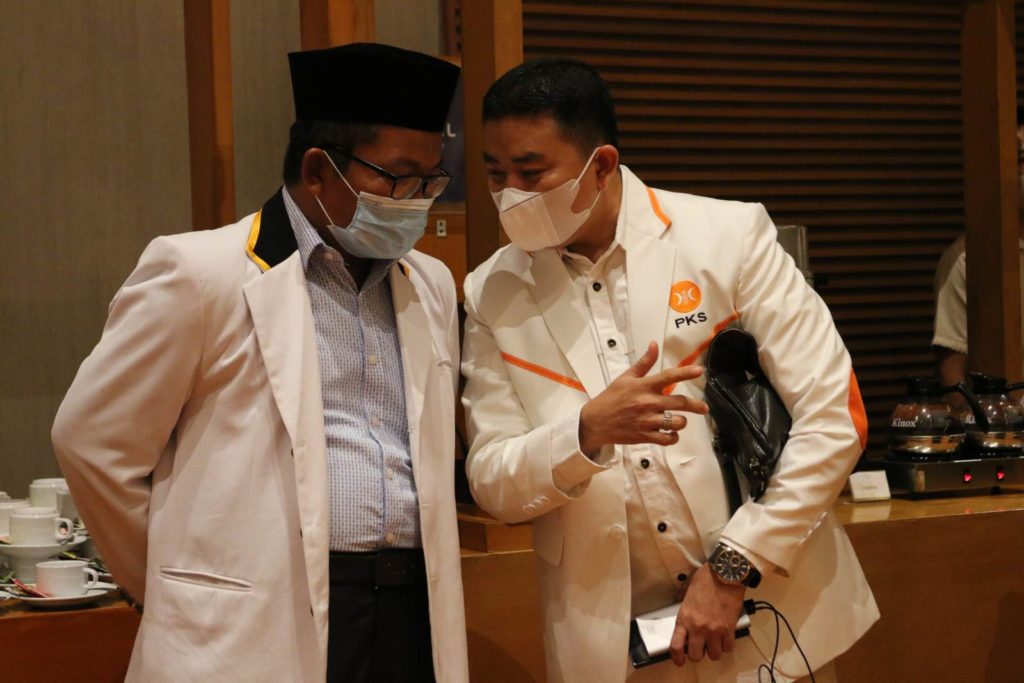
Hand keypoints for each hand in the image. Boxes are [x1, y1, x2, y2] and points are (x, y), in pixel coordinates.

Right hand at [578, 341, 706, 453]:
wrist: (595, 422)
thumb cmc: (611, 398)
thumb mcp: (626, 377)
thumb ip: (644, 363)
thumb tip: (654, 344)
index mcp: (643, 386)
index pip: (668, 377)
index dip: (685, 373)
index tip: (699, 371)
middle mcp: (648, 403)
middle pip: (680, 403)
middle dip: (696, 406)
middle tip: (704, 408)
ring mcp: (647, 421)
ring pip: (676, 422)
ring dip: (681, 422)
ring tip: (679, 420)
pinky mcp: (644, 436)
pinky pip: (666, 439)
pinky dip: (672, 437)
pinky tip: (671, 433)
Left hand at [670, 563, 745, 665]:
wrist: (726, 574)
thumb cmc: (705, 579)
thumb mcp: (687, 591)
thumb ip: (683, 605)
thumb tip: (682, 612)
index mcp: (684, 618)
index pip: (676, 646)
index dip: (677, 658)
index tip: (680, 660)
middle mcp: (699, 628)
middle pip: (696, 656)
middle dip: (697, 654)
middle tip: (699, 647)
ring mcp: (715, 630)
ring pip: (714, 655)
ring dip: (713, 651)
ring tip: (713, 642)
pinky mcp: (730, 629)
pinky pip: (728, 648)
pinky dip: (726, 645)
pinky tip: (725, 638)